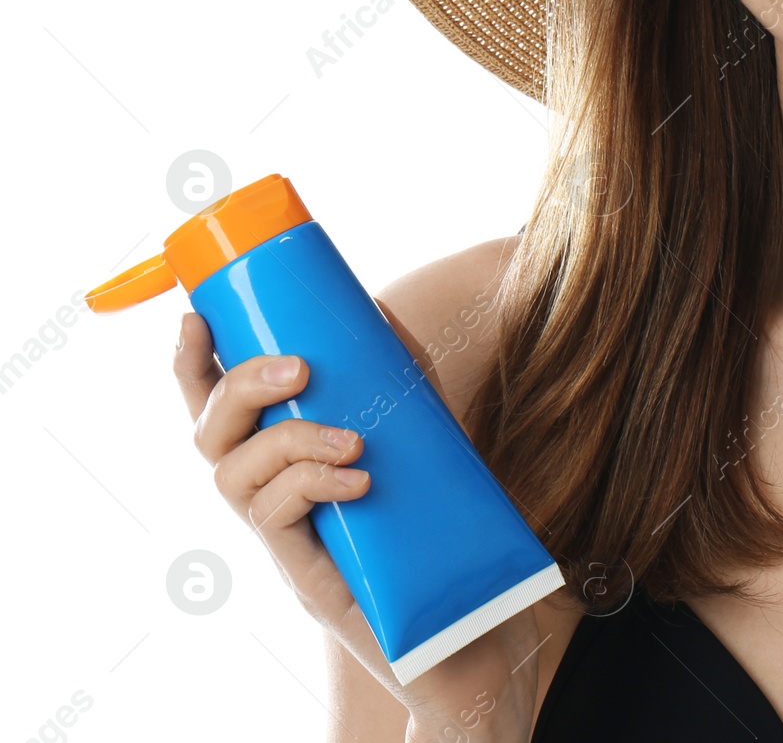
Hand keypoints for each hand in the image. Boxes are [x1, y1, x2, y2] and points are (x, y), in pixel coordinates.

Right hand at [173, 310, 541, 739]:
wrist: (460, 607)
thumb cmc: (429, 509)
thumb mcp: (412, 422)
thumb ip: (390, 369)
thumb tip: (371, 305)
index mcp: (279, 459)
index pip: (214, 409)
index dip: (192, 366)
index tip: (195, 319)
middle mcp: (265, 496)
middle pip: (207, 438)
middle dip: (239, 388)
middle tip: (298, 366)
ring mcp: (279, 537)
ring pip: (233, 478)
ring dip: (288, 440)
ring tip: (351, 439)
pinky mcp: (302, 573)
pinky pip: (274, 523)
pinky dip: (310, 487)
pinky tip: (358, 480)